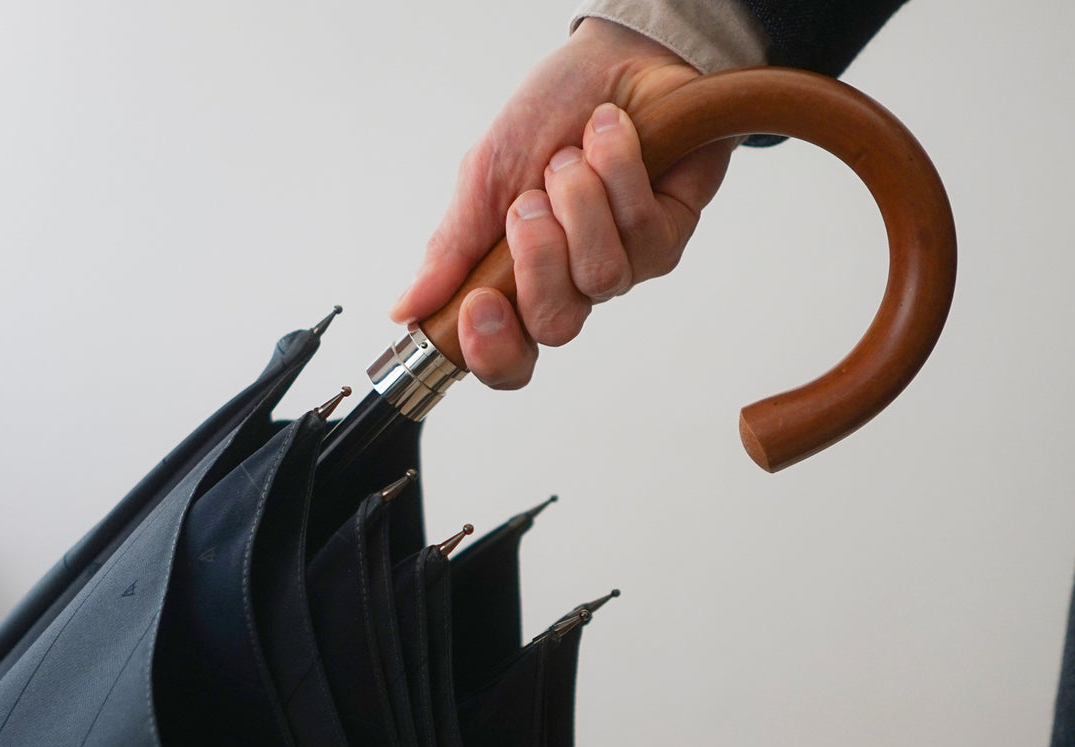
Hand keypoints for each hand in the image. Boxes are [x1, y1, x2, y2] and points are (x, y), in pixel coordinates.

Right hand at [390, 18, 737, 388]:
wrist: (613, 59)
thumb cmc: (548, 117)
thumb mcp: (484, 177)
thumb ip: (453, 247)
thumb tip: (407, 309)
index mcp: (518, 280)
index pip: (509, 358)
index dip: (492, 351)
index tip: (478, 304)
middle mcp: (572, 284)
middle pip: (555, 325)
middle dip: (536, 259)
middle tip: (529, 202)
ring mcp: (624, 265)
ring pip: (600, 276)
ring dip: (577, 203)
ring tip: (570, 156)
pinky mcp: (667, 236)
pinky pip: (641, 233)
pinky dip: (617, 173)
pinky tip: (609, 136)